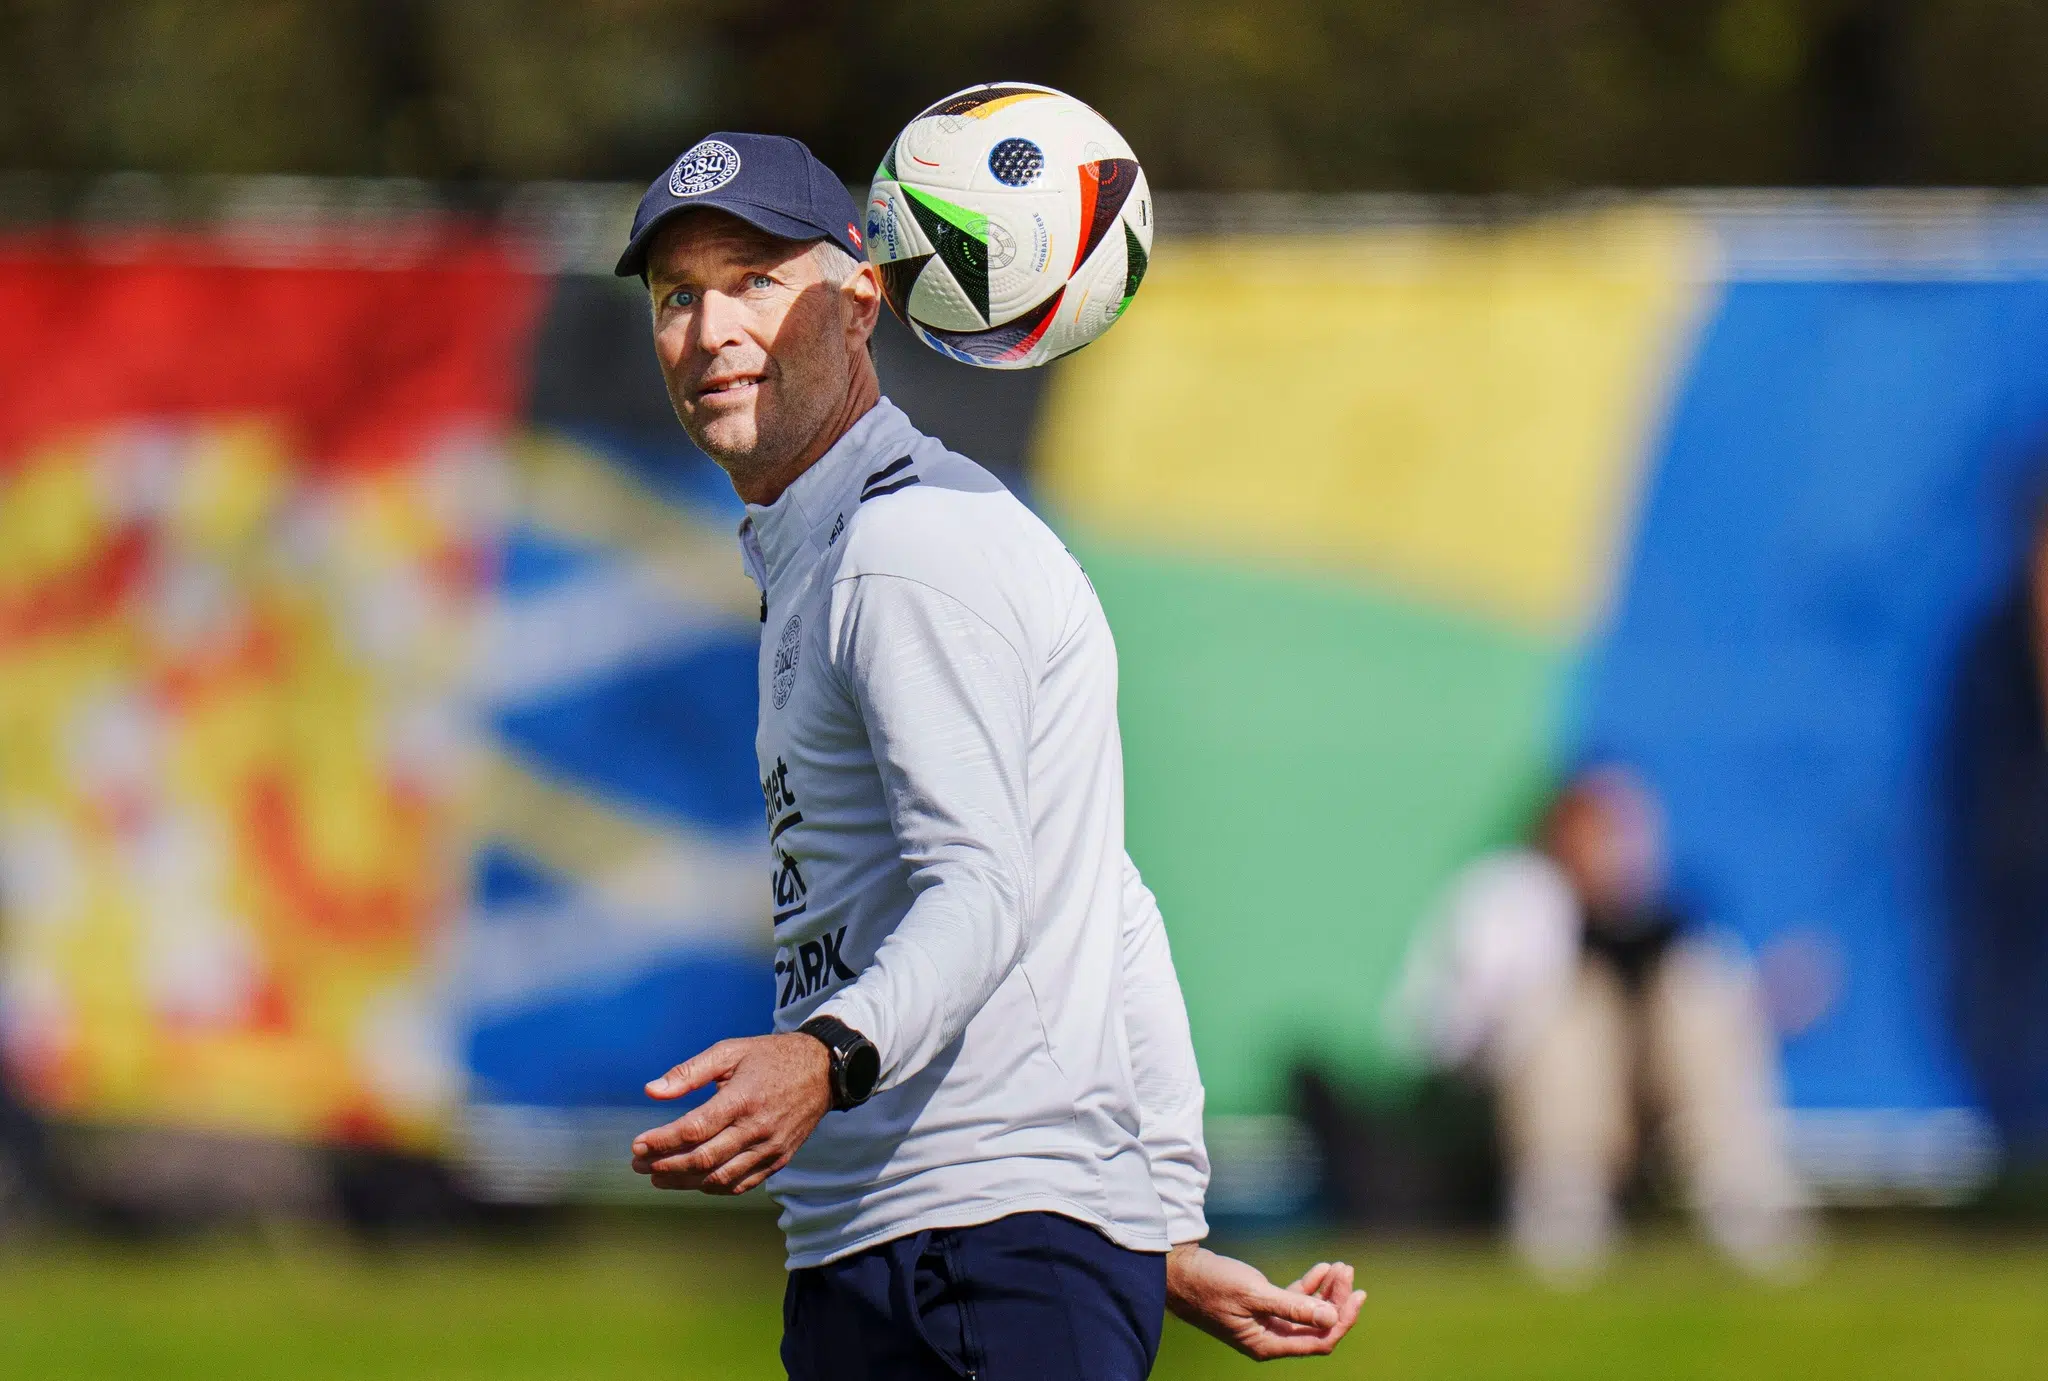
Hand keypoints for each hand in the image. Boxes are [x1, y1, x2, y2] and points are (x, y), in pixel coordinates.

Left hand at [629, 1033, 831, 1195]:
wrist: (823, 1071)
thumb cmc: (770, 1057)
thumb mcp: (730, 1051)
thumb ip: (689, 1072)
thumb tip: (651, 1091)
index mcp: (742, 1099)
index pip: (693, 1130)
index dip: (661, 1141)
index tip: (636, 1145)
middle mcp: (756, 1129)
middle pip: (702, 1159)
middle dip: (664, 1166)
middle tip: (638, 1164)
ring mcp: (769, 1148)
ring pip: (719, 1178)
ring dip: (683, 1182)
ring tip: (657, 1177)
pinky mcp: (778, 1160)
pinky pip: (741, 1184)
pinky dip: (713, 1187)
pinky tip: (692, 1181)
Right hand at [1166, 1244, 1365, 1360]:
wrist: (1181, 1273)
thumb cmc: (1214, 1284)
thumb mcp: (1255, 1294)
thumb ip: (1294, 1308)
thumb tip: (1332, 1318)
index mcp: (1268, 1345)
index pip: (1319, 1341)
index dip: (1342, 1320)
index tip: (1357, 1295)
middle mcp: (1270, 1339)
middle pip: (1316, 1326)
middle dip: (1336, 1300)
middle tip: (1348, 1271)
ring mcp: (1266, 1323)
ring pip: (1307, 1311)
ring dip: (1325, 1290)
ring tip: (1340, 1266)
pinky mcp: (1260, 1307)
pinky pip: (1293, 1301)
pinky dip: (1308, 1286)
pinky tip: (1322, 1269)